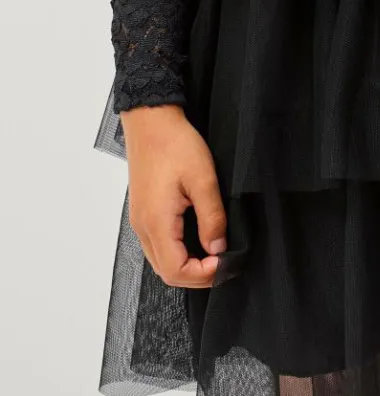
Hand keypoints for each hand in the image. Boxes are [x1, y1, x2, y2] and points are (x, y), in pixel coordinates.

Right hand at [120, 104, 226, 287]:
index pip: (175, 271)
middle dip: (195, 275)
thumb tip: (218, 249)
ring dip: (186, 264)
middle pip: (166, 271)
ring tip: (212, 253)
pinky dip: (176, 251)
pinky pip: (157, 245)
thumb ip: (212, 218)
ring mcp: (140, 220)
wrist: (150, 120)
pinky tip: (196, 239)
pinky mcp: (143, 212)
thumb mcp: (203, 179)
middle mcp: (143, 227)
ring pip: (160, 260)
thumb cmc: (175, 144)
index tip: (224, 261)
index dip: (202, 275)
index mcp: (156, 222)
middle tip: (222, 262)